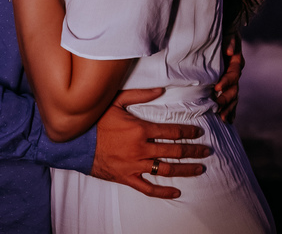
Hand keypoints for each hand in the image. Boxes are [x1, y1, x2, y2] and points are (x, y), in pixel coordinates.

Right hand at [91, 88, 211, 199]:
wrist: (76, 142)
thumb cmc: (95, 121)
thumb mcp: (116, 102)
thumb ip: (140, 95)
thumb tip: (161, 89)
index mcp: (140, 129)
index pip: (171, 131)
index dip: (188, 132)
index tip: (198, 133)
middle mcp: (141, 148)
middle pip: (174, 151)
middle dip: (193, 151)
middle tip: (206, 151)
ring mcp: (135, 165)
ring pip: (166, 170)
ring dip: (186, 170)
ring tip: (200, 169)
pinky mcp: (127, 177)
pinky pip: (148, 188)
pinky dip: (163, 192)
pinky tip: (176, 192)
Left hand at [212, 37, 243, 123]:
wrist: (226, 33)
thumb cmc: (224, 34)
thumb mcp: (227, 34)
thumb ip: (229, 41)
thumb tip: (230, 51)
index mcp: (236, 62)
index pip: (232, 75)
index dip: (225, 82)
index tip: (216, 88)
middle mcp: (236, 73)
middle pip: (234, 89)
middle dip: (226, 99)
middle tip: (217, 107)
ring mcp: (233, 80)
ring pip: (234, 97)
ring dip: (229, 108)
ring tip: (222, 119)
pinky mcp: (229, 84)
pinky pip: (232, 99)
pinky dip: (231, 110)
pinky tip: (228, 120)